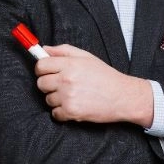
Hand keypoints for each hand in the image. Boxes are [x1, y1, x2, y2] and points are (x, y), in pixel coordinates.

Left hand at [35, 45, 152, 123]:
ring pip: (48, 99)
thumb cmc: (105, 76)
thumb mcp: (86, 57)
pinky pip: (55, 113)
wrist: (122, 96)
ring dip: (57, 99)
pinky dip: (62, 112)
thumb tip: (44, 49)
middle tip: (62, 85)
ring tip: (73, 96)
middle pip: (41, 83)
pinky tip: (74, 106)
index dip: (42, 69)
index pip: (41, 65)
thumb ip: (63, 50)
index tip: (47, 72)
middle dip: (48, 84)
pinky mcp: (71, 111)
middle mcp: (67, 79)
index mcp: (70, 64)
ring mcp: (68, 97)